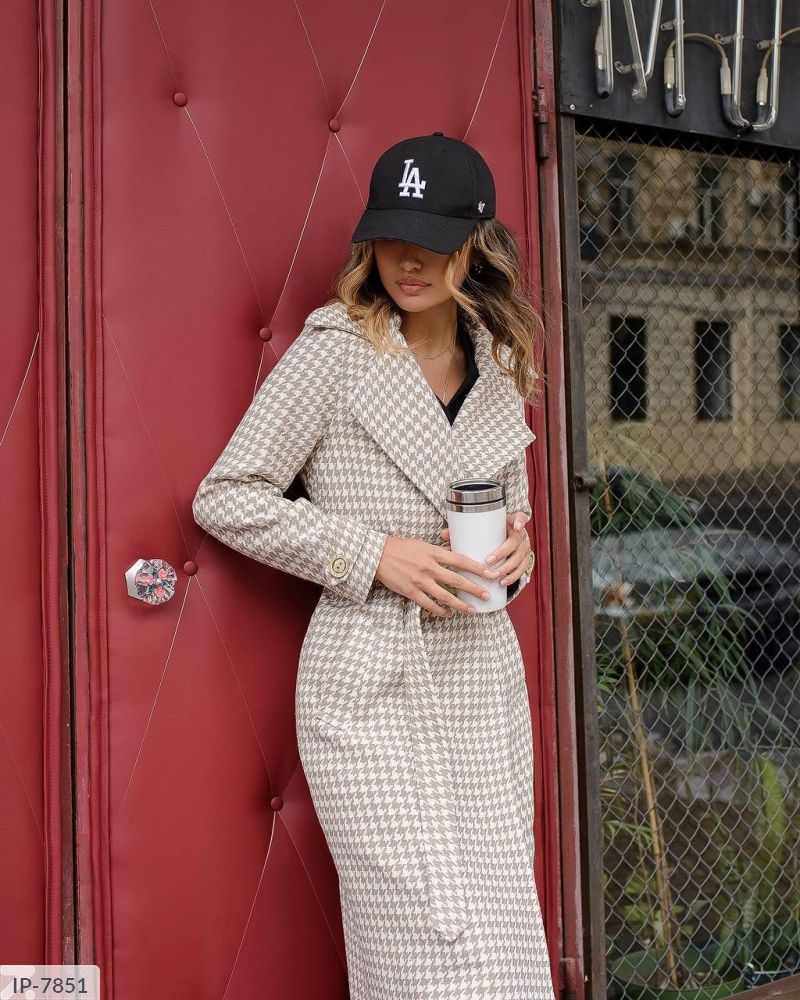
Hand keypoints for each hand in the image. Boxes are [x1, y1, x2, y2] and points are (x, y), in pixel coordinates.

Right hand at [374, 536, 502, 617]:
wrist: (378, 554)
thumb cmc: (400, 547)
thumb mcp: (422, 544)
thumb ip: (438, 551)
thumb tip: (455, 555)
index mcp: (433, 552)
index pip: (461, 560)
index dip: (477, 568)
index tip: (490, 573)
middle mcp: (429, 567)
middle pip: (457, 580)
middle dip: (474, 589)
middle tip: (486, 595)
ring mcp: (420, 580)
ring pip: (445, 596)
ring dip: (460, 605)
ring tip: (471, 610)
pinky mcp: (410, 591)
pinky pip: (429, 604)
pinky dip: (440, 610)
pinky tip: (448, 613)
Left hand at [439, 510, 532, 587]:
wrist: (506, 539)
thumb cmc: (491, 533)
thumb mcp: (482, 529)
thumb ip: (463, 530)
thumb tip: (444, 534)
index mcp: (511, 523)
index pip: (521, 517)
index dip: (520, 521)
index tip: (515, 525)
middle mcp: (521, 535)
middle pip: (516, 542)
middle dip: (503, 553)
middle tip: (488, 562)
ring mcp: (525, 549)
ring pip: (519, 559)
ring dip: (507, 569)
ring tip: (493, 577)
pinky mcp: (524, 561)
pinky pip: (522, 570)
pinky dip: (513, 577)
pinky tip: (503, 582)